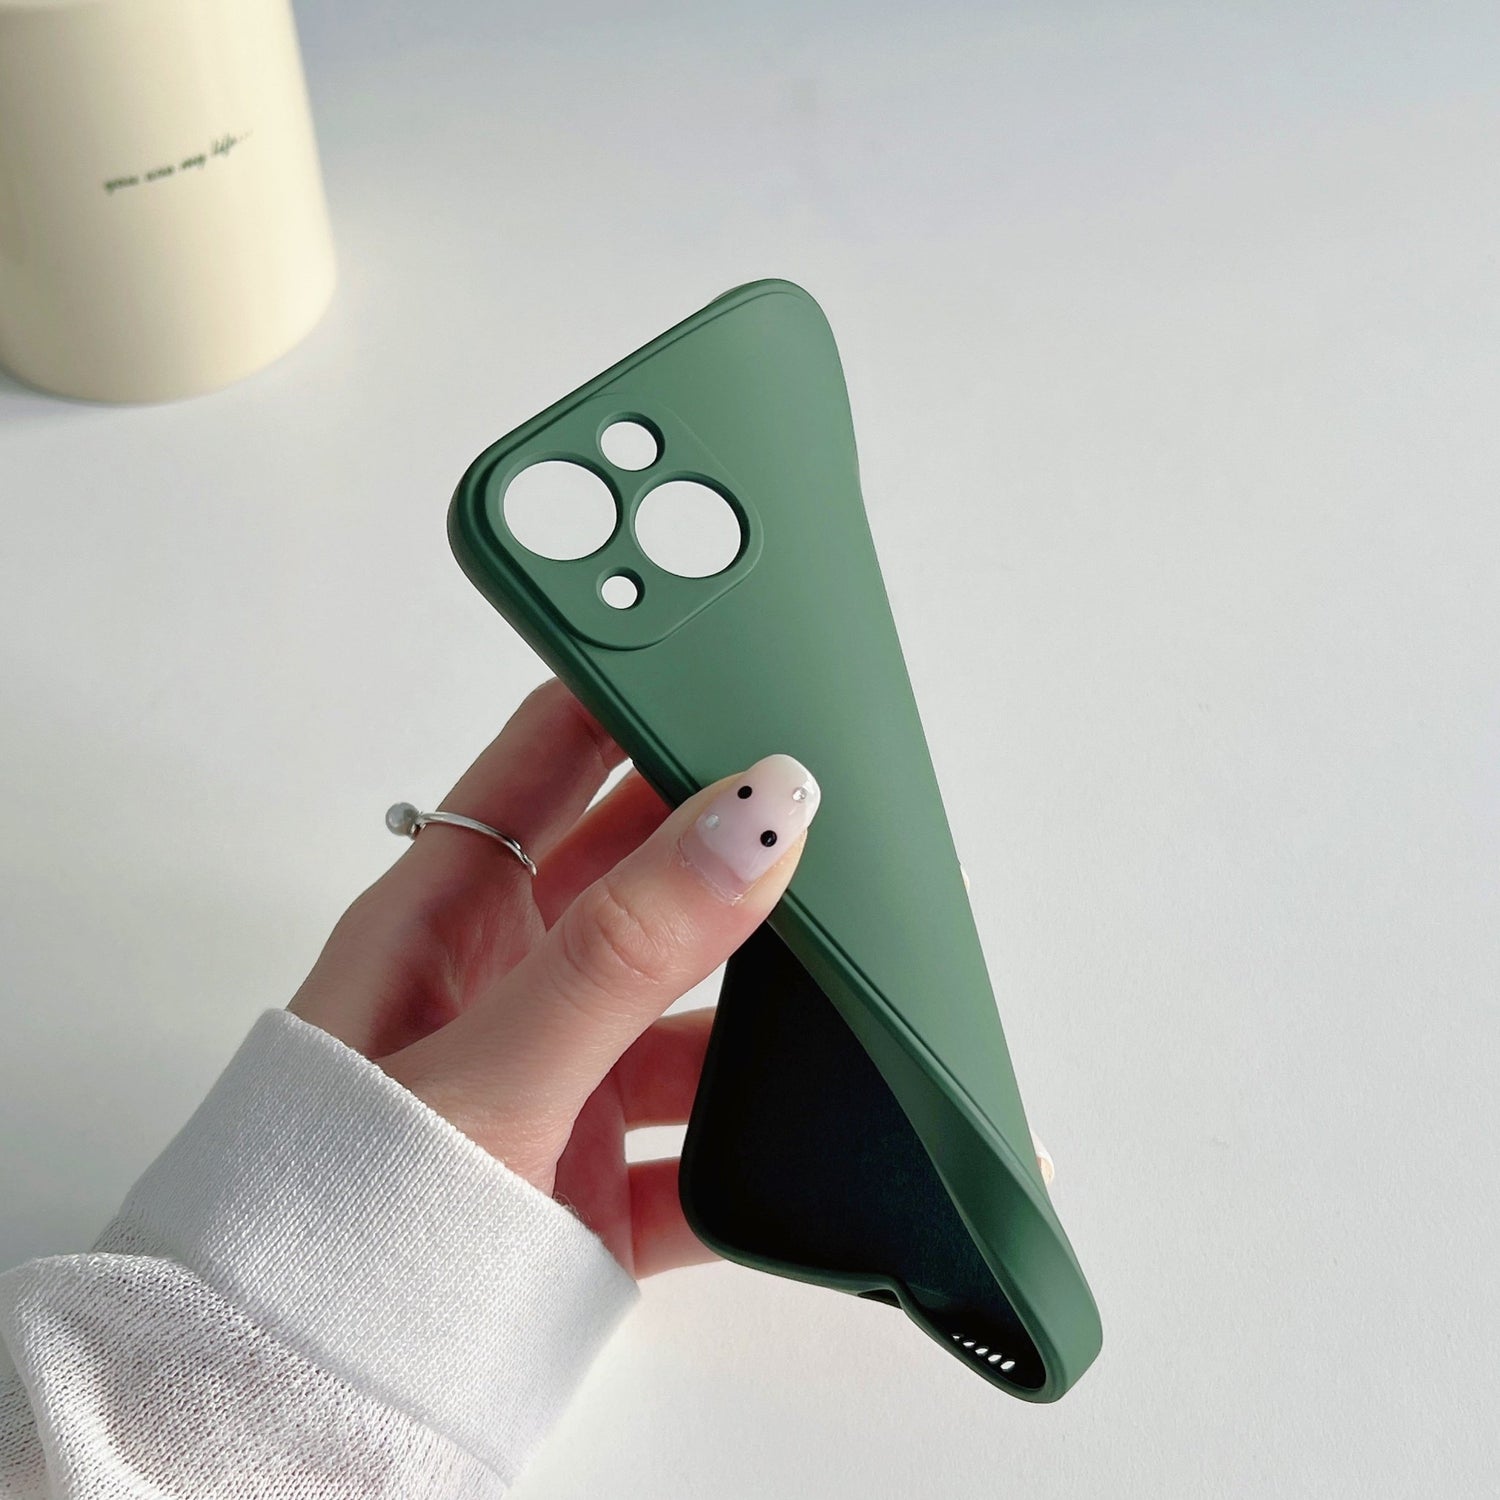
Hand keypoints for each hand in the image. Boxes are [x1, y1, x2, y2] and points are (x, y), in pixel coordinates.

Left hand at [287, 677, 820, 1278]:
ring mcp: (555, 1086)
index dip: (621, 700)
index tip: (718, 656)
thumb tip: (748, 816)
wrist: (308, 1401)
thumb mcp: (488, 1065)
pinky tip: (814, 1124)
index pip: (542, 765)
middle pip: (637, 883)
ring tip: (849, 972)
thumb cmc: (336, 1215)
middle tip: (822, 810)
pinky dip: (758, 1145)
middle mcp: (504, 989)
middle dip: (722, 846)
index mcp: (444, 920)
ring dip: (761, 1004)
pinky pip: (700, 1148)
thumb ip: (622, 948)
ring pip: (685, 1015)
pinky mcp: (593, 1188)